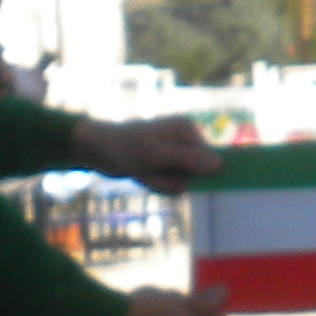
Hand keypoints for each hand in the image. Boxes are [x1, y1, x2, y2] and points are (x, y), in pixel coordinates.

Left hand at [73, 114, 222, 192]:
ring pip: (181, 183)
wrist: (95, 150)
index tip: (168, 170)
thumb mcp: (156, 155)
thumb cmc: (124, 148)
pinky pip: (170, 184)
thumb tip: (221, 165)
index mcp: (188, 131)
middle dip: (171, 179)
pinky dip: (155, 184)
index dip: (189, 172)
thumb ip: (188, 160)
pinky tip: (142, 175)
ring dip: (160, 183)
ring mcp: (176, 154)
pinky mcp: (165, 165)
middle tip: (150, 170)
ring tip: (142, 172)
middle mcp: (185, 141)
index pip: (207, 162)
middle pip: (194, 175)